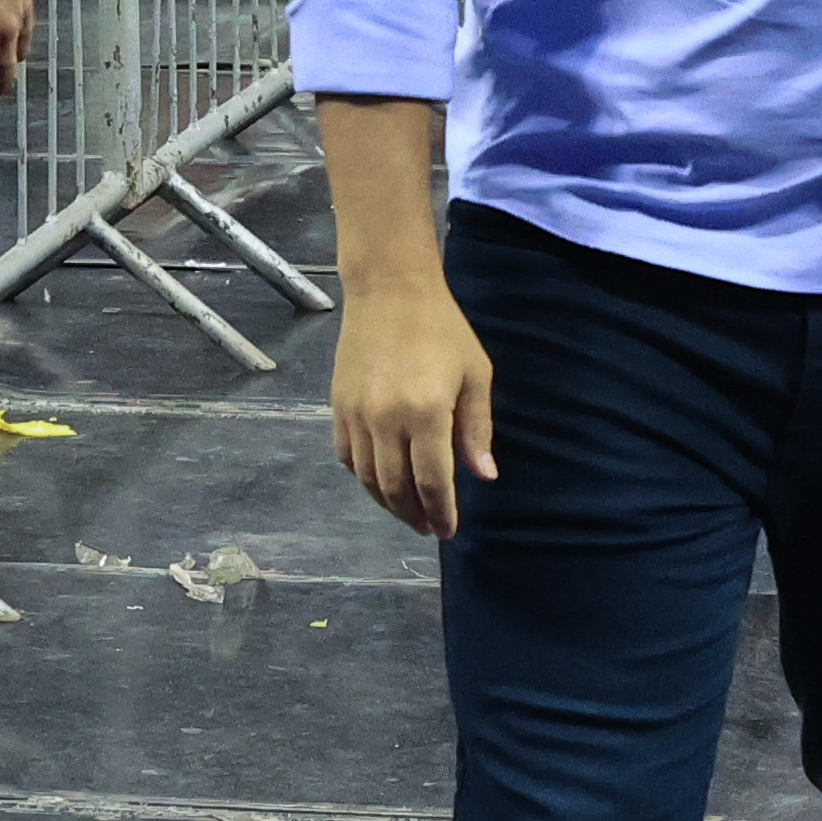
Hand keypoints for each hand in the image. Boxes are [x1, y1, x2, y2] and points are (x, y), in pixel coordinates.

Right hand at [333, 275, 498, 540]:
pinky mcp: (337, 407)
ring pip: (368, 479)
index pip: (432, 483)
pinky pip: (347, 457)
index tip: (449, 530)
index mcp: (426, 414)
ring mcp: (356, 415)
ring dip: (388, 503)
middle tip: (429, 527)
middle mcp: (385, 421)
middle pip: (396, 488)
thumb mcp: (475, 375)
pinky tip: (381, 480)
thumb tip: (484, 477)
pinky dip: (363, 477)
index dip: (441, 512)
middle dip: (414, 515)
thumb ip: (476, 429)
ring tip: (408, 512)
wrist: (390, 289)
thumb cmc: (442, 328)